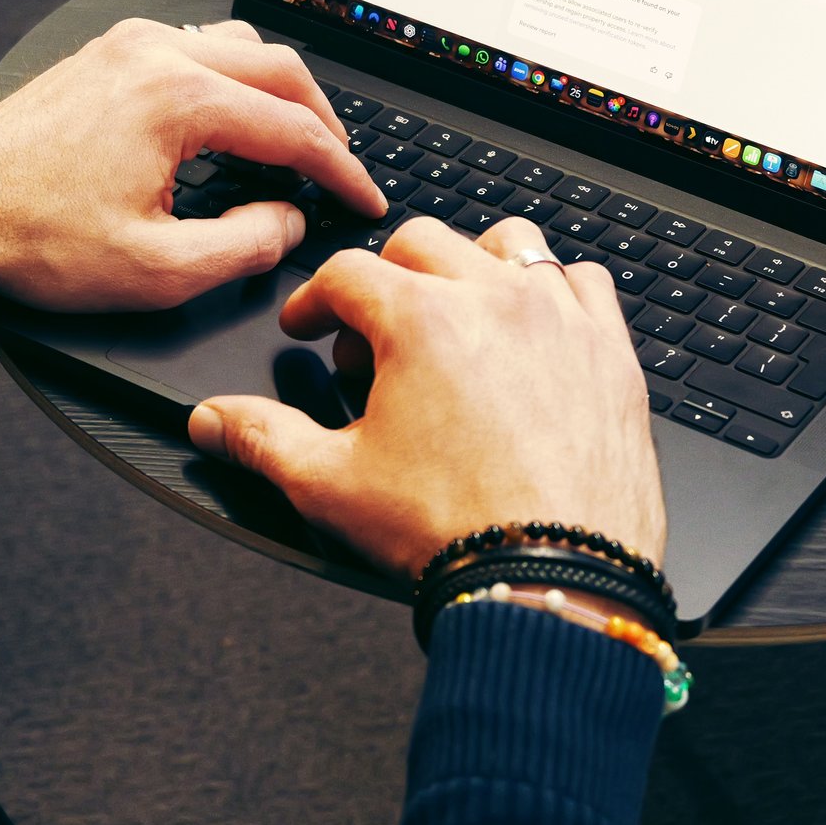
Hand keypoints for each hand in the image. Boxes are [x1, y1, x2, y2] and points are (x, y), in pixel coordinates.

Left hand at [0, 17, 386, 311]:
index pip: (294, 128)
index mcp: (176, 98)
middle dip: (322, 121)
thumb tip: (285, 222)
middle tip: (340, 170)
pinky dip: (230, 80)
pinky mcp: (103, 55)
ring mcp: (125, 47)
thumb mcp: (155, 270)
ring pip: (236, 47)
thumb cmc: (29, 237)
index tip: (361, 199)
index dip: (341, 170)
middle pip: (278, 69)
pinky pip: (192, 48)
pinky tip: (230, 121)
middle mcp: (154, 54)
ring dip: (276, 92)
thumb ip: (243, 248)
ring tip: (294, 145)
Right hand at [187, 216, 665, 578]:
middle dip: (386, 279)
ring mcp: (561, 321)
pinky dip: (554, 293)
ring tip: (456, 316)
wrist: (555, 582)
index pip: (346, 273)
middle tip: (373, 343)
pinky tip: (534, 332)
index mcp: (420, 320)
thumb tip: (213, 420)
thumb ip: (262, 440)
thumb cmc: (453, 534)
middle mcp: (493, 301)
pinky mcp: (612, 354)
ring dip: (472, 265)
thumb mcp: (331, 486)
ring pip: (509, 244)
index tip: (310, 329)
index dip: (314, 301)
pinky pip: (585, 284)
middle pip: (422, 242)